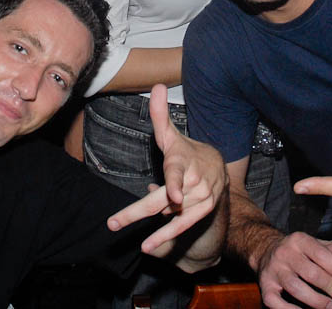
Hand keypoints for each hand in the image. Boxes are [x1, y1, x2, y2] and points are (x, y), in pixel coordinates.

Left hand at [107, 84, 225, 255]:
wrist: (218, 169)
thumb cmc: (185, 151)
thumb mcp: (170, 135)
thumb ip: (160, 115)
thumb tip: (157, 85)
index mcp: (181, 161)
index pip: (176, 172)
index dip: (175, 183)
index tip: (173, 195)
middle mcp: (193, 181)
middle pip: (164, 201)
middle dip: (137, 212)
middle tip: (113, 223)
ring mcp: (201, 198)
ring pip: (172, 215)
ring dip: (157, 223)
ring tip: (140, 235)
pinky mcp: (204, 211)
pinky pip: (183, 226)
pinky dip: (167, 236)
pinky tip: (149, 246)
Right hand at [257, 231, 331, 308]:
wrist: (265, 249)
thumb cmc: (299, 251)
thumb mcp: (318, 246)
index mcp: (300, 240)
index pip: (322, 254)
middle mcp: (285, 253)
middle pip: (310, 272)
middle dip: (330, 287)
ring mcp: (274, 270)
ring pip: (295, 287)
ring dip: (315, 300)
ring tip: (329, 306)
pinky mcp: (265, 285)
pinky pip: (277, 302)